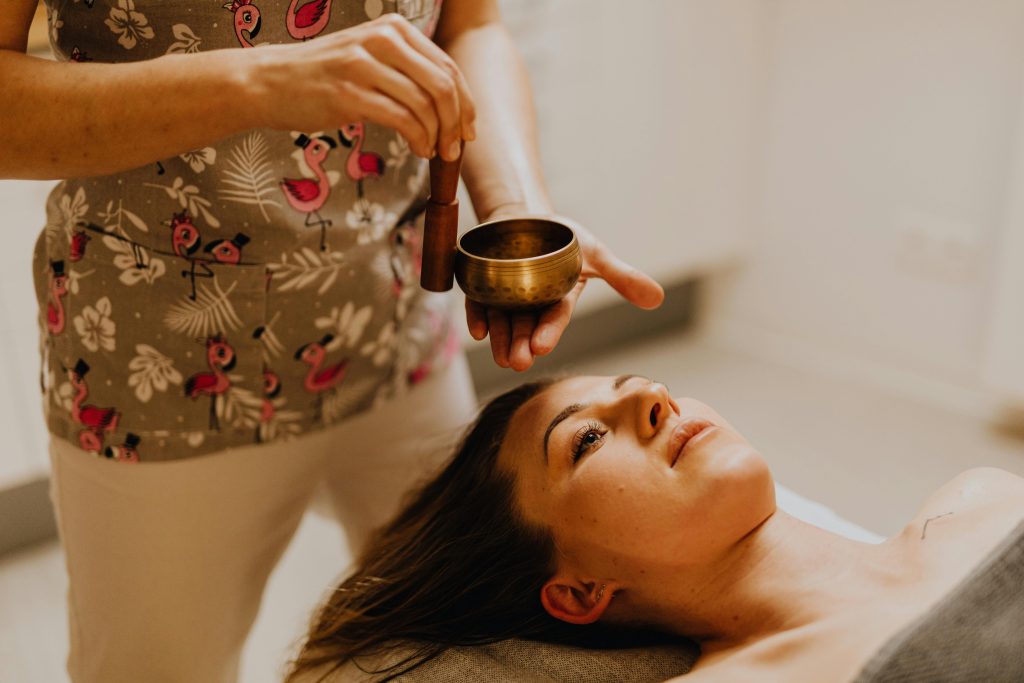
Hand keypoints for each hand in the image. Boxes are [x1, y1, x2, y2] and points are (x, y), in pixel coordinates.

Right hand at [252, 14, 474, 159]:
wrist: (270, 81)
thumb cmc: (323, 76)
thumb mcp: (369, 57)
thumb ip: (407, 70)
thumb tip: (452, 106)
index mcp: (393, 28)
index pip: (447, 67)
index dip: (466, 103)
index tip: (470, 130)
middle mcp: (382, 40)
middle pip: (443, 85)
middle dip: (457, 122)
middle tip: (457, 149)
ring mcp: (365, 65)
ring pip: (425, 104)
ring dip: (439, 136)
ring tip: (435, 153)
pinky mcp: (350, 94)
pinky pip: (403, 120)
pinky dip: (419, 140)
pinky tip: (418, 150)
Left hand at [465, 214, 664, 370]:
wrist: (526, 216)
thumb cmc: (564, 238)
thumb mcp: (596, 254)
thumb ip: (623, 278)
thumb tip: (658, 299)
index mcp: (558, 299)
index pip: (553, 319)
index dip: (548, 333)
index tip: (541, 347)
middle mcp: (531, 304)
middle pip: (526, 327)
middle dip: (521, 345)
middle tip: (517, 362)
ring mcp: (505, 297)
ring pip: (502, 321)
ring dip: (500, 339)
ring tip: (500, 356)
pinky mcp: (483, 287)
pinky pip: (478, 304)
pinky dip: (477, 317)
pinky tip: (477, 330)